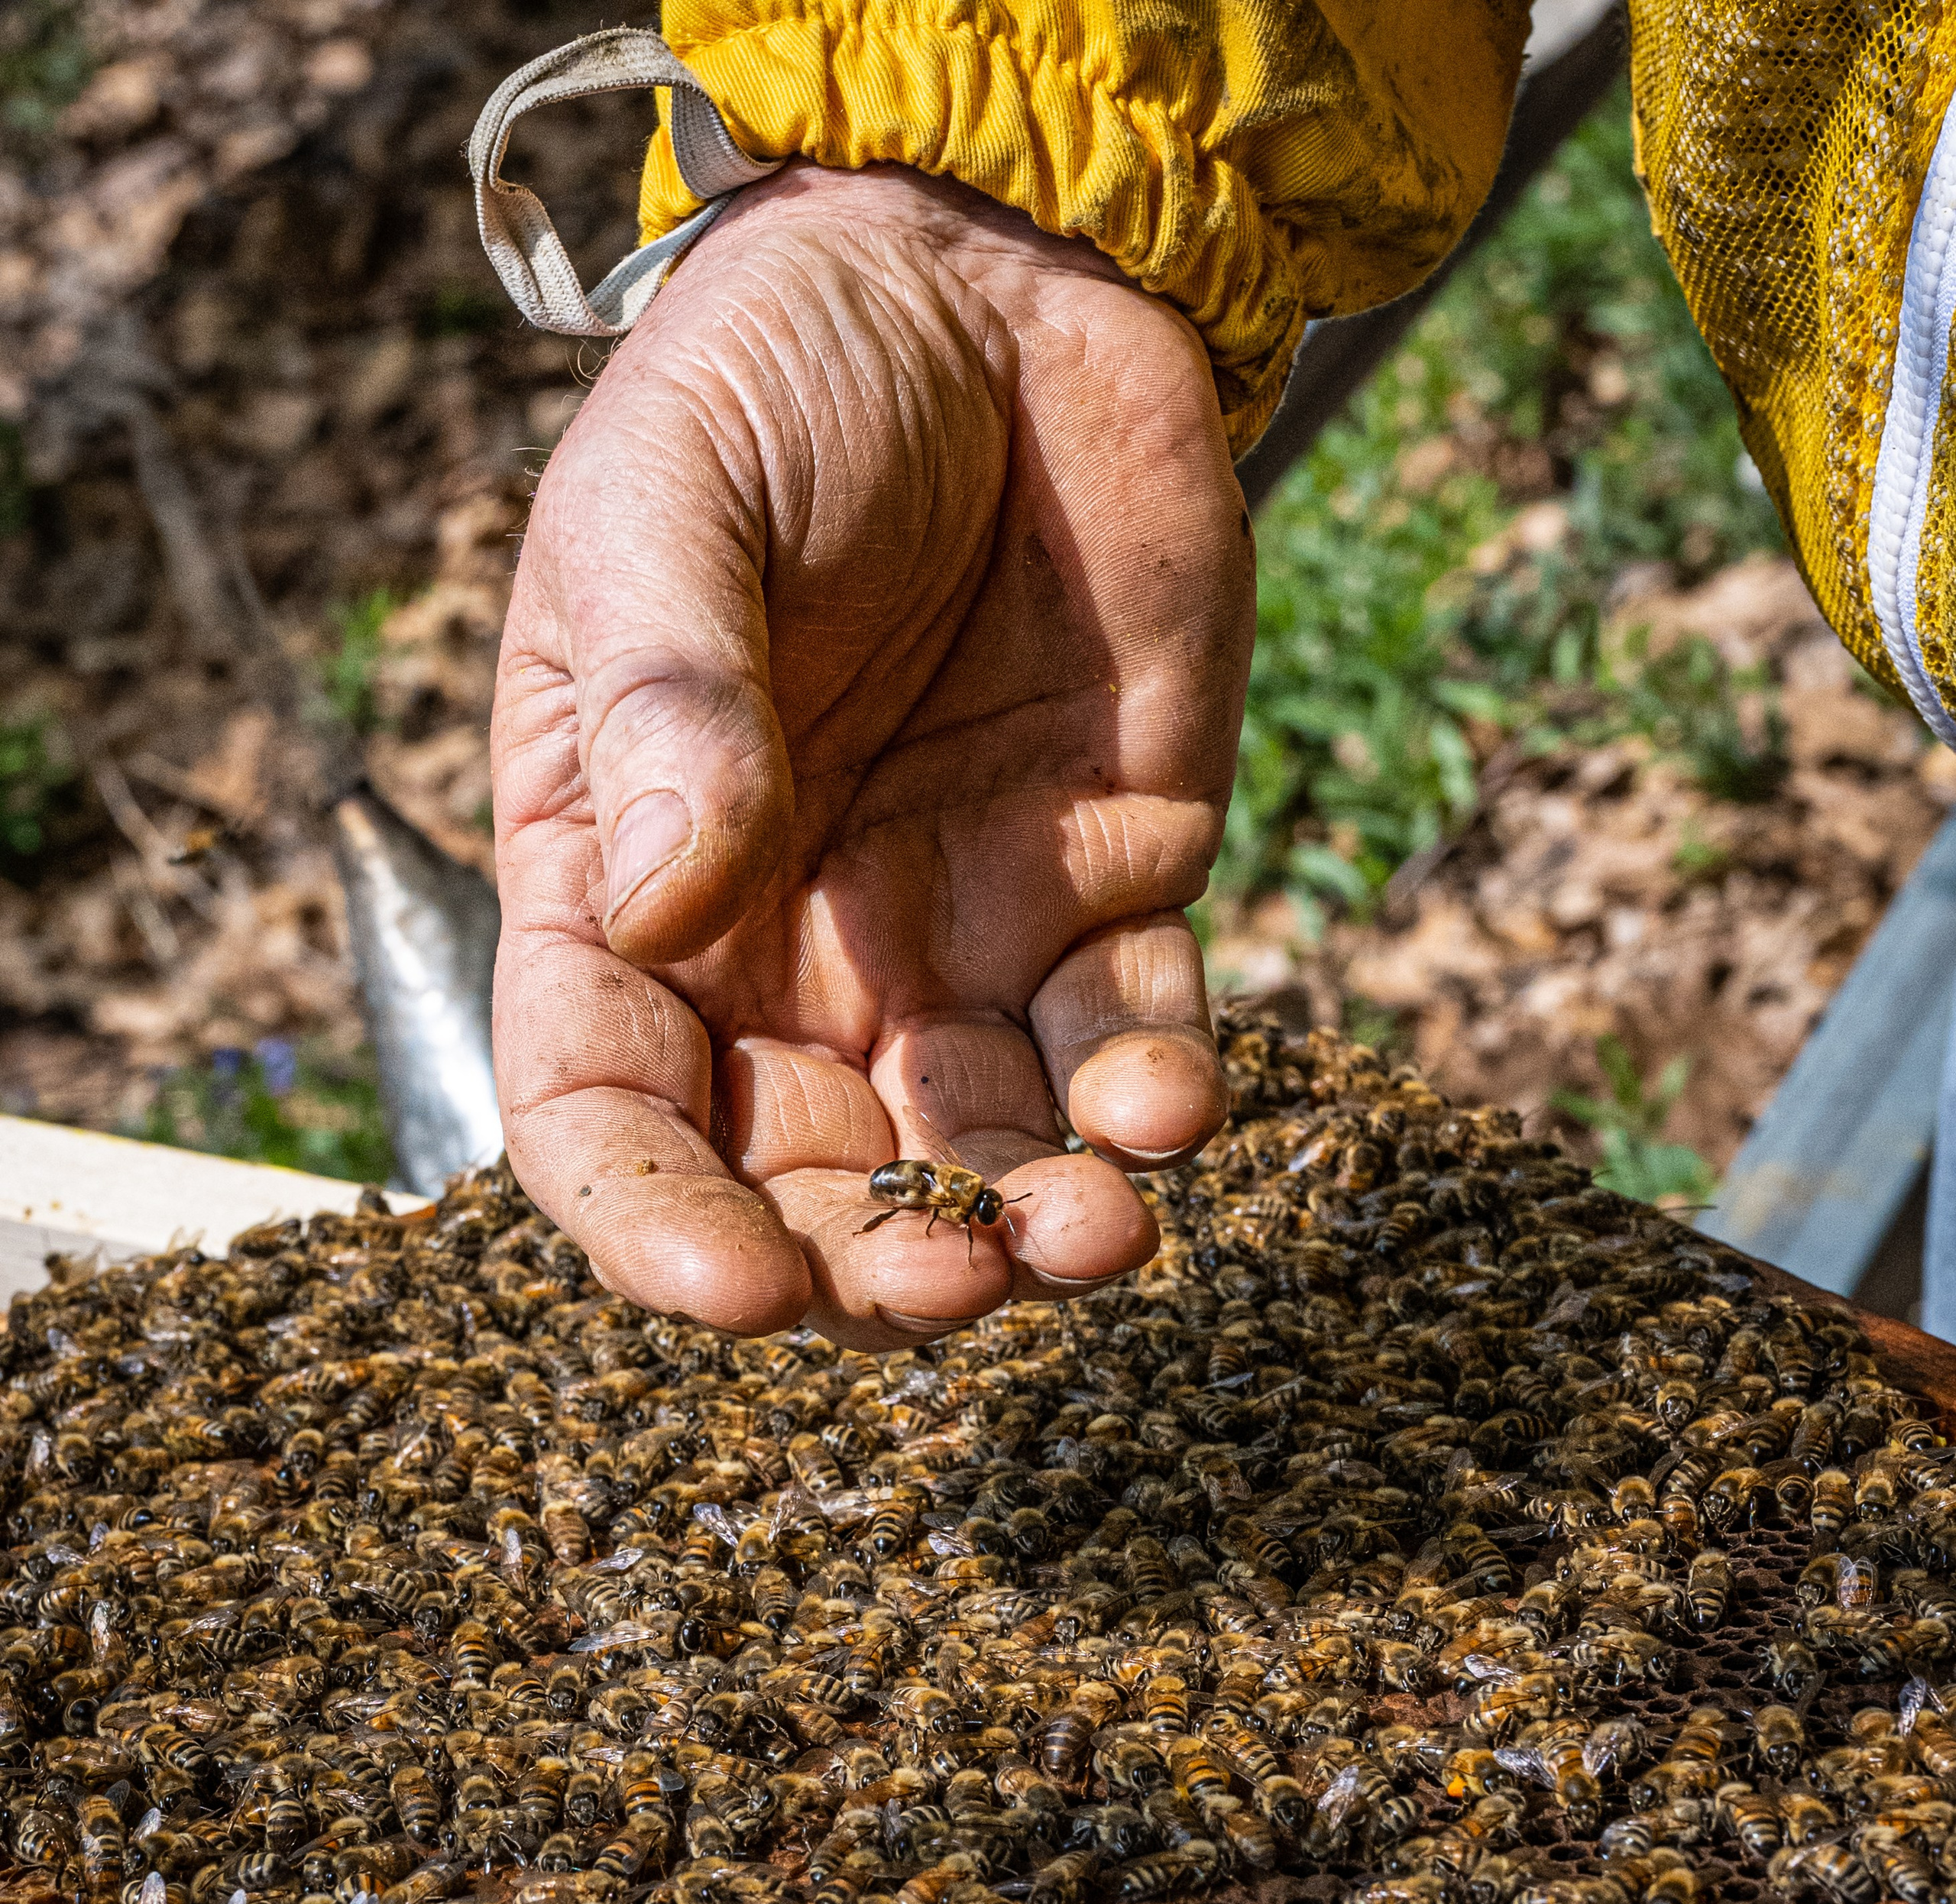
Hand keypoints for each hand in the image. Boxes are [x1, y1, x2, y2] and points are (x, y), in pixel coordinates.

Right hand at [492, 161, 1254, 1349]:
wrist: (992, 287)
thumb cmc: (781, 376)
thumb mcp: (672, 505)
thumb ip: (669, 702)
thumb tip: (668, 907)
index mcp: (626, 874)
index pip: (607, 1103)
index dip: (655, 1221)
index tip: (735, 1295)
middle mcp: (786, 937)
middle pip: (803, 1171)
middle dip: (869, 1262)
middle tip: (951, 1284)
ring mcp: (953, 923)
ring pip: (980, 1137)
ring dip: (1034, 1217)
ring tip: (1093, 1234)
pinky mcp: (1107, 880)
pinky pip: (1127, 1030)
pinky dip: (1152, 1094)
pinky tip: (1172, 1113)